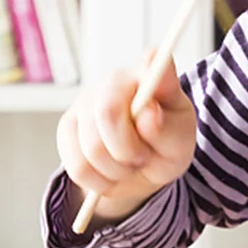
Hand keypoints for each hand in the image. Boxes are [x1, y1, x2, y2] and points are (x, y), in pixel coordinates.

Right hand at [56, 51, 196, 224]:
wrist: (143, 165)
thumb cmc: (165, 144)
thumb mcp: (179, 141)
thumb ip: (166, 128)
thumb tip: (149, 113)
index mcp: (150, 76)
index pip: (148, 68)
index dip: (150, 67)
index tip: (153, 69)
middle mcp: (115, 80)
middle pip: (108, 114)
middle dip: (128, 150)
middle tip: (143, 158)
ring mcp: (86, 101)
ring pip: (91, 149)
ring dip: (116, 170)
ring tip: (129, 165)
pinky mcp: (67, 126)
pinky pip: (77, 166)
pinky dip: (98, 180)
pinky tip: (111, 172)